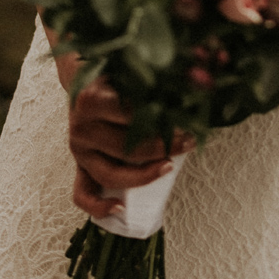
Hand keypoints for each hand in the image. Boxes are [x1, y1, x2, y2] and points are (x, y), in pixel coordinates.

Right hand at [63, 78, 190, 220]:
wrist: (84, 79)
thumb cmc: (112, 76)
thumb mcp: (129, 70)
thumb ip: (156, 78)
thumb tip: (198, 83)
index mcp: (90, 101)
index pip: (131, 117)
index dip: (163, 121)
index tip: (186, 121)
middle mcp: (81, 128)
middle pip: (126, 148)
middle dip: (163, 148)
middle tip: (187, 141)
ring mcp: (79, 150)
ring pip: (111, 175)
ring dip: (144, 176)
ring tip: (169, 167)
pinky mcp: (80, 166)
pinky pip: (82, 194)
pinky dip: (99, 206)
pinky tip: (119, 209)